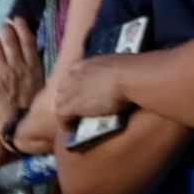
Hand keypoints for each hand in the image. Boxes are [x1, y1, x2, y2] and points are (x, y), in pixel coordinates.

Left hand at [0, 22, 43, 135]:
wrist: (18, 129)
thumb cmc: (33, 108)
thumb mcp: (41, 85)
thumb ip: (36, 67)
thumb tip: (35, 51)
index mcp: (33, 66)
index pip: (27, 39)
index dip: (21, 26)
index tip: (17, 19)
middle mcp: (17, 66)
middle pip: (9, 39)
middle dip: (5, 30)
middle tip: (3, 28)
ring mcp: (2, 74)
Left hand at [19, 51, 133, 154]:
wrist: (130, 78)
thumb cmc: (133, 71)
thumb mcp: (120, 64)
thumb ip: (114, 69)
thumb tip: (123, 72)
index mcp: (88, 64)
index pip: (73, 71)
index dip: (75, 83)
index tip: (82, 91)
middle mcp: (77, 75)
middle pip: (63, 87)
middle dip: (68, 97)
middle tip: (78, 108)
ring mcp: (73, 89)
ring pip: (59, 101)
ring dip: (66, 110)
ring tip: (74, 120)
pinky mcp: (74, 105)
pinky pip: (61, 115)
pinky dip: (64, 122)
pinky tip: (70, 128)